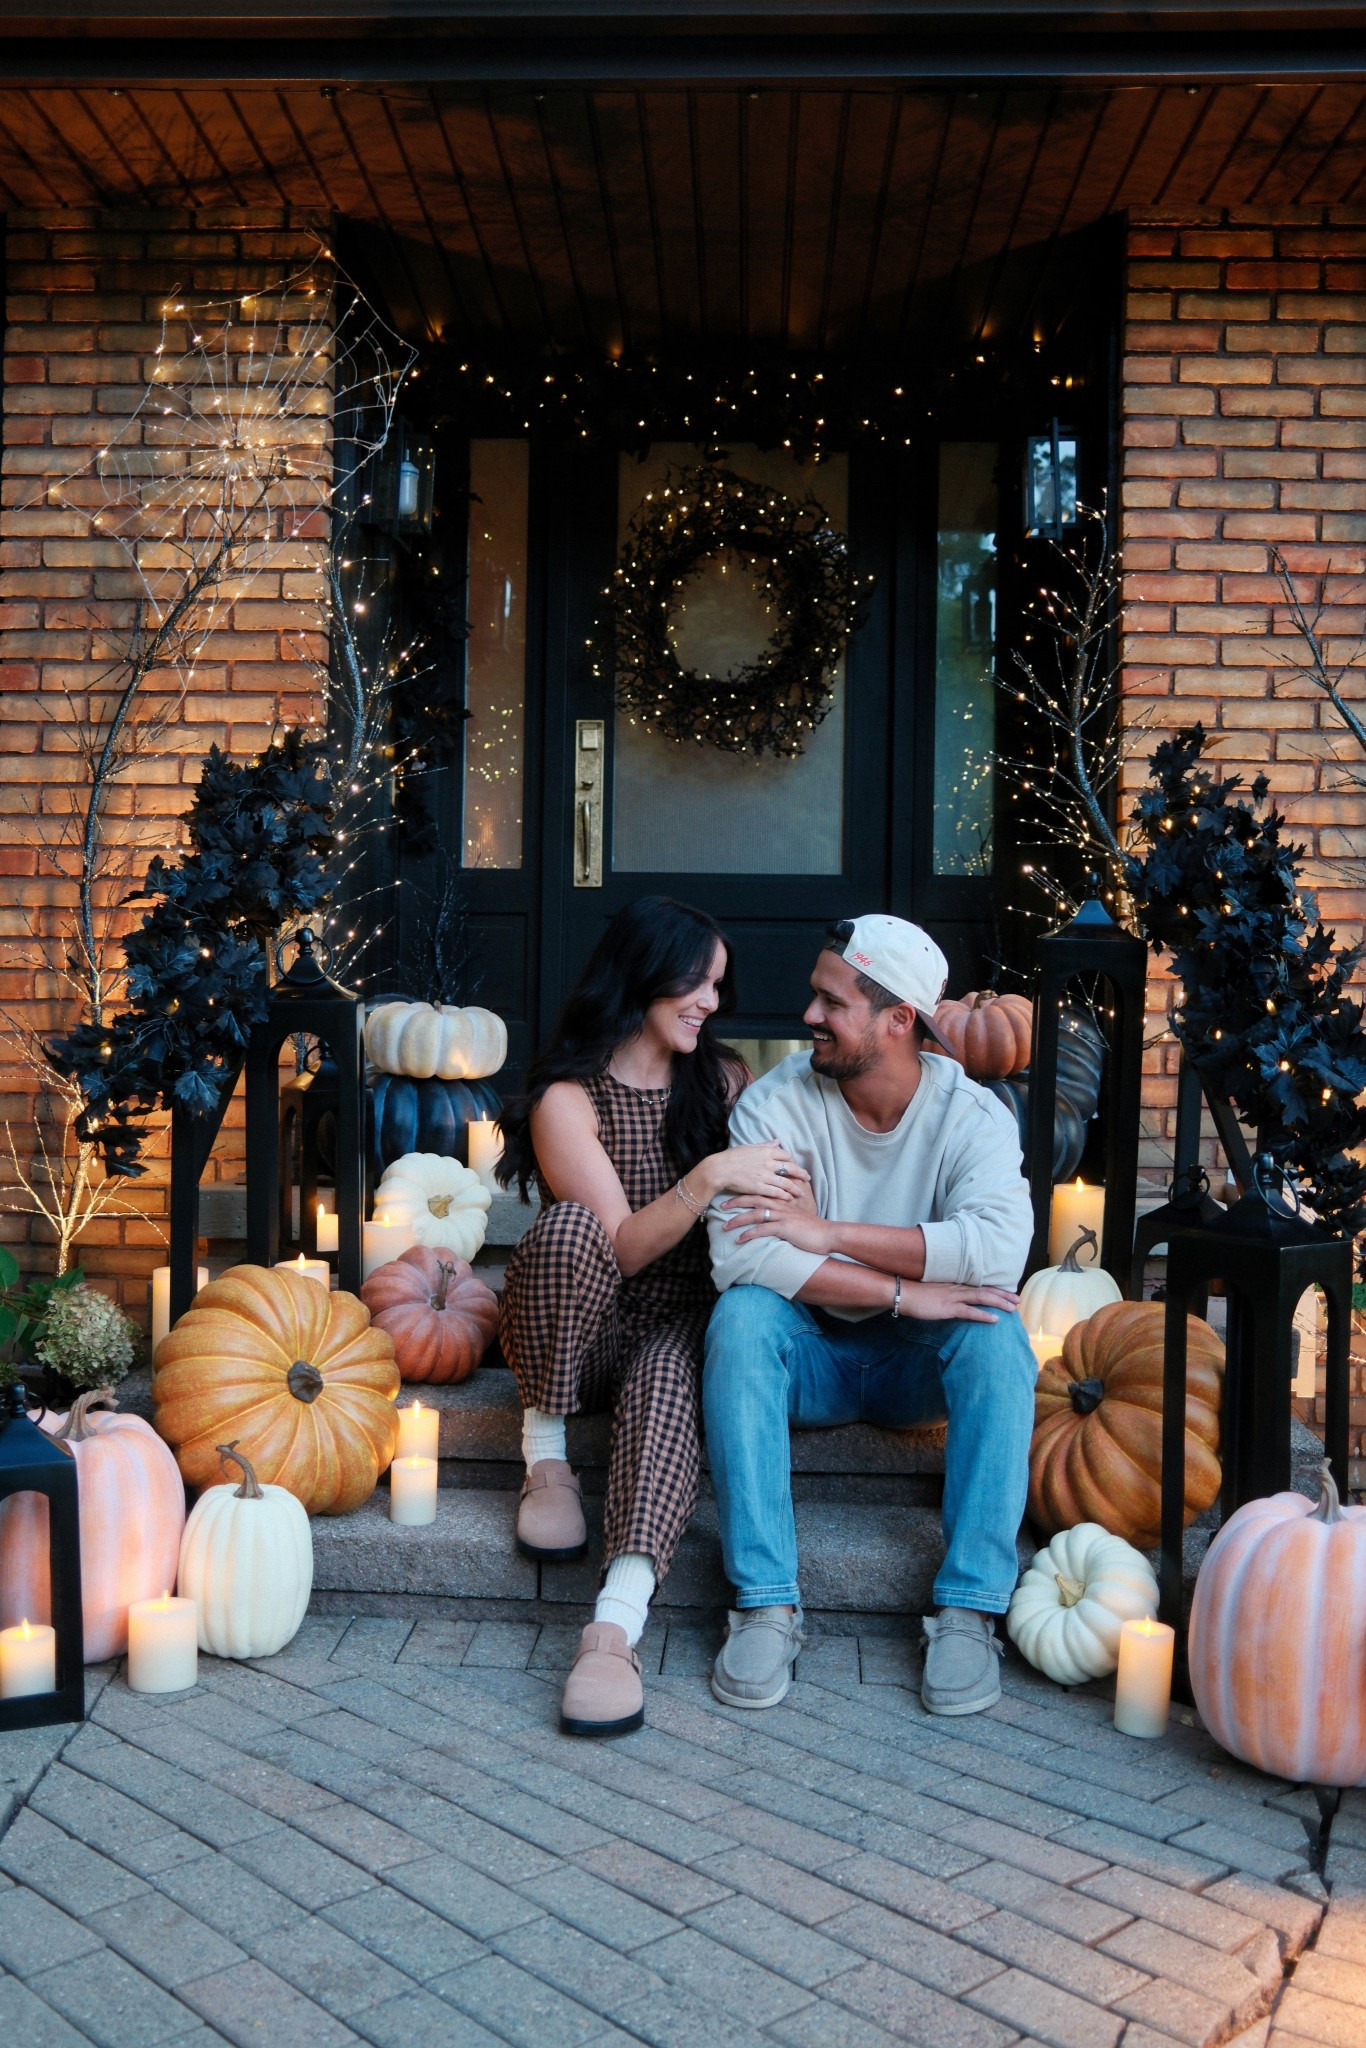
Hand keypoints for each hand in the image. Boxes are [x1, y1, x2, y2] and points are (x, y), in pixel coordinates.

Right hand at [705, 1141, 809, 1205]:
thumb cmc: (732, 1157)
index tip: (797, 1166)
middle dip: (801, 1174)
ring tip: (801, 1193)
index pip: (786, 1155)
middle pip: (790, 1168)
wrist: (720, 1169)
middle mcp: (768, 1163)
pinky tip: (789, 1198)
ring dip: (795, 1188)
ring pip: (786, 1182)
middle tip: (807, 1178)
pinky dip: (784, 1195)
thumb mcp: (750, 1147)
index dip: (793, 1162)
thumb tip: (777, 1141)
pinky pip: (776, 1192)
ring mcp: (764, 1176)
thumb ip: (765, 1145)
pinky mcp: (759, 1187)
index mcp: (766, 1151)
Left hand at [722, 1202, 834, 1254]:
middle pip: (753, 1198)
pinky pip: (762, 1229)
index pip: (759, 1191)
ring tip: (725, 1227)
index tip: (730, 1194)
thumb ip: (784, 1210)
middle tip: (721, 1206)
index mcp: (782, 1199)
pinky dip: (749, 1234)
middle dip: (735, 1202)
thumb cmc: (812, 1227)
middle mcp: (781, 1204)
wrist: (828, 1235)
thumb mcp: (797, 1215)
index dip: (744, 1192)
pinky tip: (740, 1240)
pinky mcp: (784, 1228)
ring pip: (755, 1214)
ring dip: (738, 1220)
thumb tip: (772, 1213)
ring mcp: (782, 1215)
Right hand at [898, 1281, 1019, 1323]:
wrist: (903, 1292)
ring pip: (982, 1298)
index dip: (996, 1289)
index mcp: (955, 1284)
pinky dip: (984, 1315)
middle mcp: (958, 1288)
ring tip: (1013, 1309)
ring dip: (999, 1303)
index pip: (980, 1286)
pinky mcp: (948, 1308)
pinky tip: (995, 1320)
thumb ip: (947, 1293)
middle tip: (1018, 1300)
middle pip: (986, 1290)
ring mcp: (954, 1297)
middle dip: (1003, 1295)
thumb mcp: (935, 1291)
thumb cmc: (916, 1293)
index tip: (1009, 1293)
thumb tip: (954, 1300)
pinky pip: (970, 1312)